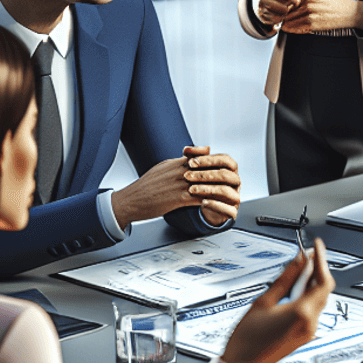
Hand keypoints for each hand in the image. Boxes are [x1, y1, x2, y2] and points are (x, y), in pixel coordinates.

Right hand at [110, 146, 240, 227]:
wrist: (130, 201)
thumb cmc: (144, 187)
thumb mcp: (161, 169)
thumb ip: (176, 163)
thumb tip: (187, 159)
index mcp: (175, 163)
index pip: (200, 157)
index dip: (214, 161)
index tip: (223, 166)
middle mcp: (180, 171)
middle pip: (208, 168)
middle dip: (221, 174)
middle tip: (233, 179)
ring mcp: (180, 184)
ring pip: (208, 182)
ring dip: (221, 188)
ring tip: (230, 193)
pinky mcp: (178, 198)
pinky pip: (201, 198)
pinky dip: (212, 201)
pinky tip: (219, 205)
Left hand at [182, 146, 240, 226]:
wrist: (205, 205)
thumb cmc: (203, 184)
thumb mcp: (198, 170)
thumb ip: (193, 158)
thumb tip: (186, 149)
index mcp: (230, 169)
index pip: (225, 160)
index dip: (209, 160)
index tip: (191, 162)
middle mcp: (235, 182)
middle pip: (226, 175)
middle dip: (206, 175)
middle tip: (187, 176)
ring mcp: (235, 196)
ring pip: (227, 191)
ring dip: (208, 189)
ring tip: (191, 189)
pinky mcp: (232, 211)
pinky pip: (228, 209)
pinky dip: (215, 205)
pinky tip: (203, 202)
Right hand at [222, 239, 334, 362]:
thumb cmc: (248, 339)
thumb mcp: (264, 301)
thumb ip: (285, 278)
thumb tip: (298, 260)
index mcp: (302, 313)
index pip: (323, 280)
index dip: (322, 260)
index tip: (317, 246)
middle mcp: (311, 323)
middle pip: (324, 289)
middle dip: (317, 270)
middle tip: (307, 255)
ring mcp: (310, 331)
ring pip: (320, 299)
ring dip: (312, 282)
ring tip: (299, 269)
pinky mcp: (306, 335)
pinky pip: (313, 310)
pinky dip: (308, 296)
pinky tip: (295, 289)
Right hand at [255, 0, 305, 28]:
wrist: (258, 4)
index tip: (298, 1)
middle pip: (283, 8)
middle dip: (289, 8)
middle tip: (291, 7)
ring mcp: (260, 10)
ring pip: (281, 16)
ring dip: (285, 14)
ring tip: (284, 10)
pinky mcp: (262, 19)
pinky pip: (277, 22)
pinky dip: (280, 19)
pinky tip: (279, 14)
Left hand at [281, 0, 362, 33]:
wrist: (347, 13)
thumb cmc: (334, 2)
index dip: (281, 2)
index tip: (277, 6)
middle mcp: (309, 3)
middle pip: (288, 9)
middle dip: (280, 13)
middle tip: (273, 16)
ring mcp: (310, 15)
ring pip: (290, 19)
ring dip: (283, 22)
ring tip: (278, 24)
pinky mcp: (313, 25)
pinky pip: (297, 28)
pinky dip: (290, 29)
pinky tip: (287, 28)